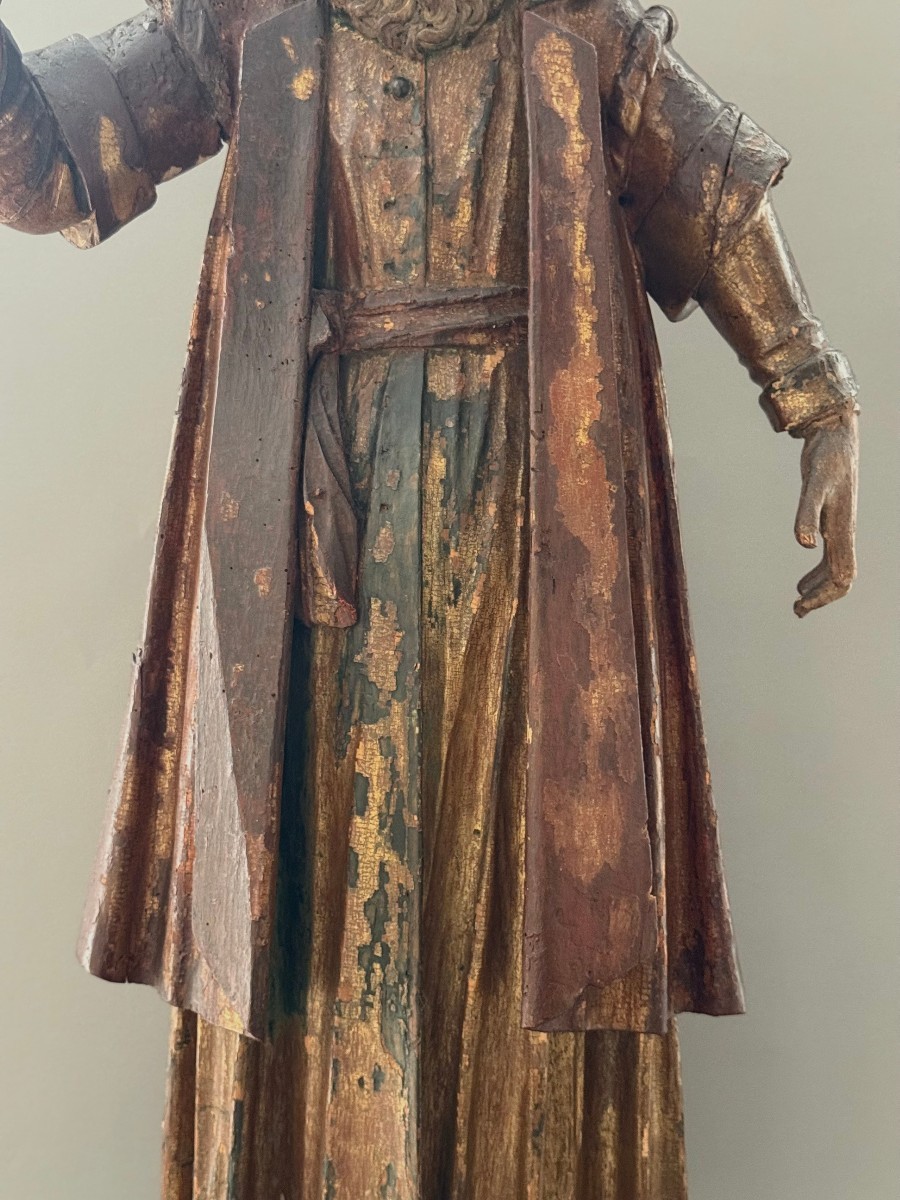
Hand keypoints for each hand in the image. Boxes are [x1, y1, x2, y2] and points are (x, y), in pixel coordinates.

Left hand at [793, 410, 858, 616]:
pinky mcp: (831, 518)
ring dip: (819, 588)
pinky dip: (816, 571)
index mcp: (843, 528)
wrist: (834, 433)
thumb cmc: (825, 456)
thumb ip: (806, 513)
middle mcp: (844, 531)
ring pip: (836, 568)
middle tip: (796, 611)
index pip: (842, 575)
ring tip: (797, 601)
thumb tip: (805, 545)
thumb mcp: (813, 483)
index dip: (824, 595)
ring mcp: (839, 525)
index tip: (799, 604)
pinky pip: (829, 554)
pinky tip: (802, 578)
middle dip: (821, 598)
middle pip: (840, 577)